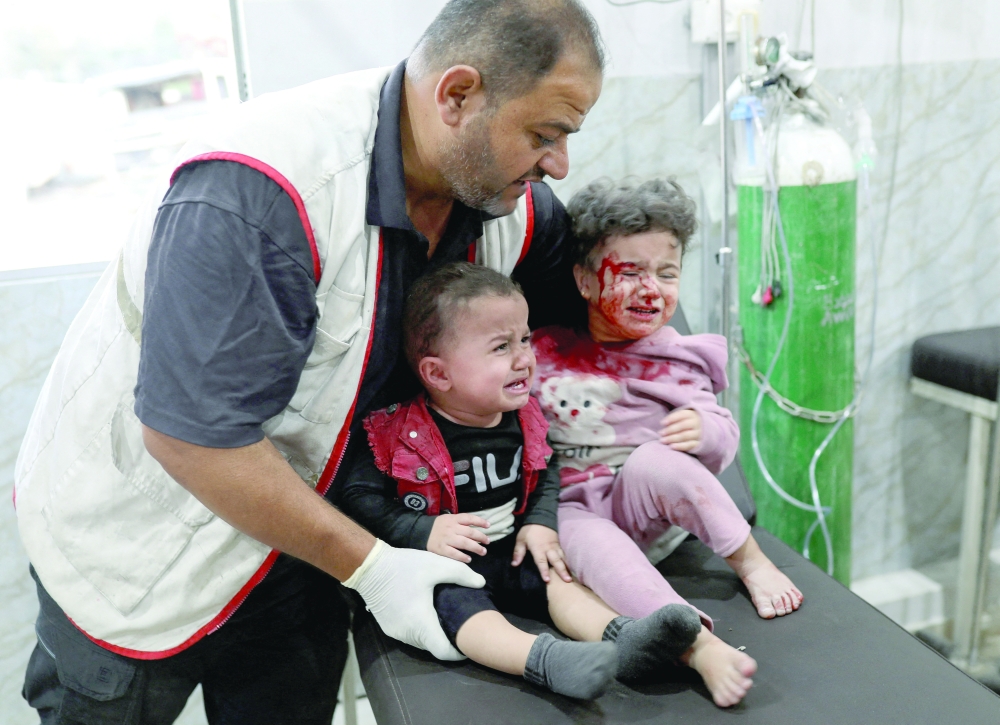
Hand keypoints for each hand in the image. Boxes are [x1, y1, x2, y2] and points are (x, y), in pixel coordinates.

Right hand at [343, 540, 485, 660]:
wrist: (370, 567)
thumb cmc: (405, 567)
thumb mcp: (437, 566)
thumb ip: (461, 574)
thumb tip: (481, 582)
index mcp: (421, 622)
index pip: (443, 652)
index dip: (457, 653)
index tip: (467, 645)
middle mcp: (407, 633)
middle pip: (433, 647)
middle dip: (447, 641)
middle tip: (459, 627)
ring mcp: (396, 633)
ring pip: (421, 643)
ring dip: (433, 635)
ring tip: (444, 620)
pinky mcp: (388, 628)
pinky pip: (409, 637)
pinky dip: (420, 631)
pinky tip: (426, 615)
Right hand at [428, 513, 490, 562]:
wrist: (420, 532)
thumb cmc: (438, 526)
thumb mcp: (449, 519)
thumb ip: (461, 522)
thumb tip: (476, 527)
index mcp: (453, 519)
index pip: (469, 518)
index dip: (480, 521)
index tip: (488, 526)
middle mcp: (451, 528)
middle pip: (469, 532)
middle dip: (481, 537)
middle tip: (488, 542)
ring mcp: (446, 539)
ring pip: (464, 543)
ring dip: (476, 548)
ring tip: (483, 552)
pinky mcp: (441, 549)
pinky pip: (454, 553)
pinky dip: (462, 557)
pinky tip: (469, 559)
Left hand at [511, 524, 571, 582]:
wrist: (540, 517)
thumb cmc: (529, 530)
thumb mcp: (520, 540)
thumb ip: (518, 553)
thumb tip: (514, 565)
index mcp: (538, 549)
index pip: (541, 562)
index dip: (544, 571)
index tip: (547, 580)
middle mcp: (548, 549)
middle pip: (556, 561)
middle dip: (561, 571)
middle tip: (567, 580)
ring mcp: (555, 546)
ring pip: (562, 558)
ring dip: (566, 567)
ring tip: (571, 576)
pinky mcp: (558, 544)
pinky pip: (564, 554)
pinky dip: (567, 561)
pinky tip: (570, 567)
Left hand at [660, 409, 701, 451]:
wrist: (705, 431)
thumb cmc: (688, 423)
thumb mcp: (684, 417)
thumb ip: (675, 419)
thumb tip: (663, 424)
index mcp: (692, 414)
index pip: (681, 415)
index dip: (671, 418)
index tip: (662, 423)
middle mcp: (696, 423)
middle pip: (683, 425)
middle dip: (670, 429)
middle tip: (660, 433)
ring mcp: (699, 434)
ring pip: (685, 435)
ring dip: (673, 438)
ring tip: (663, 440)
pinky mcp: (699, 443)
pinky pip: (689, 445)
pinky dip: (680, 446)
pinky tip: (671, 446)